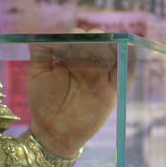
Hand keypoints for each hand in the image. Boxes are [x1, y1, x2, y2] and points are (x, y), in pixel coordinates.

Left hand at [25, 38, 122, 159]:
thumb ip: (40, 56)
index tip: (73, 35)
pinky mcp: (111, 90)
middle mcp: (88, 65)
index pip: (78, 40)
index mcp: (70, 59)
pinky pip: (124, 74)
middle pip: (97, 44)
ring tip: (107, 40)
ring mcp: (101, 77)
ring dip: (112, 45)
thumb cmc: (43, 103)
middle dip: (96, 38)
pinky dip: (129, 61)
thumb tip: (36, 35)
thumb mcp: (38, 76)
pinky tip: (129, 50)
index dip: (77, 35)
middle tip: (92, 36)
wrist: (53, 131)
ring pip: (111, 55)